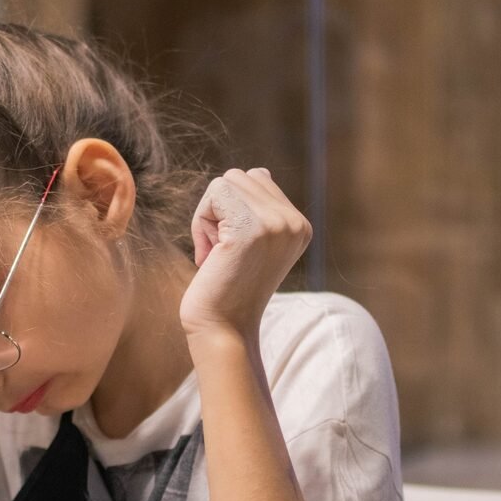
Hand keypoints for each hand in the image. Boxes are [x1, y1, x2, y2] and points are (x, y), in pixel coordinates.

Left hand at [180, 168, 311, 341]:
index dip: (231, 208)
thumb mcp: (253, 244)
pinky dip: (200, 223)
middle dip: (219, 209)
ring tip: (217, 253)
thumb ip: (259, 208)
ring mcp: (276, 224)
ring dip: (208, 216)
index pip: (258, 178)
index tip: (231, 248)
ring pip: (226, 181)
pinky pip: (214, 195)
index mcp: (300, 225)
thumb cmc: (227, 288)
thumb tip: (260, 172)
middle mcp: (294, 222)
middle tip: (221, 252)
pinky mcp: (250, 228)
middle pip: (240, 176)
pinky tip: (209, 256)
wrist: (222, 328)